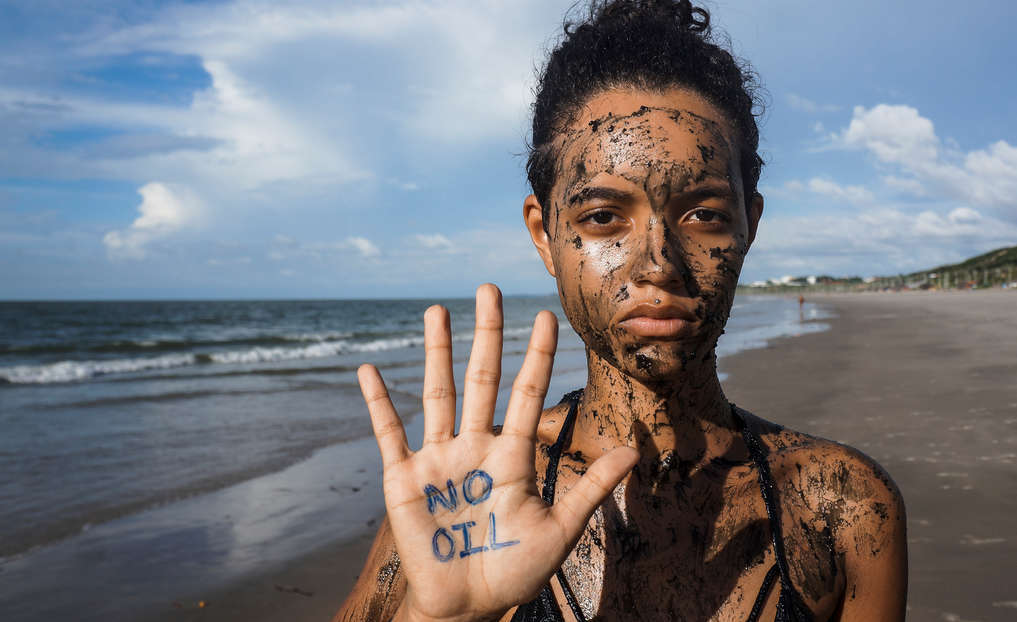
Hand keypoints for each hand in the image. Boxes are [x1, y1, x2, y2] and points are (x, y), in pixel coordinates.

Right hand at [357, 284, 637, 621]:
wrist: (466, 607)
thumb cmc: (513, 571)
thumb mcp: (560, 530)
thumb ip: (591, 488)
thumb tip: (635, 452)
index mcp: (511, 456)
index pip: (525, 394)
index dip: (536, 356)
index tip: (546, 316)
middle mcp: (474, 447)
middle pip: (482, 379)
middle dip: (486, 334)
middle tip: (489, 289)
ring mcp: (437, 459)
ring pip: (437, 393)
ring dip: (436, 352)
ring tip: (437, 310)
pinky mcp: (403, 478)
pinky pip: (388, 432)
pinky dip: (377, 402)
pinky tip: (368, 369)